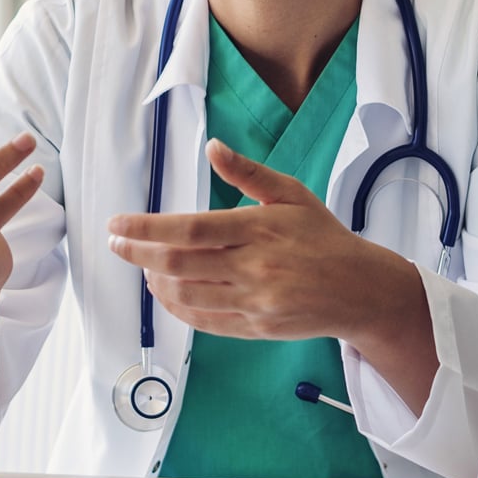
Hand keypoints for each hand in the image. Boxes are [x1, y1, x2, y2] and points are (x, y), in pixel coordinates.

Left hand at [105, 139, 413, 341]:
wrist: (361, 290)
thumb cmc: (323, 236)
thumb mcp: (291, 194)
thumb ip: (247, 172)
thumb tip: (213, 148)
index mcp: (259, 228)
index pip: (189, 228)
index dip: (146, 227)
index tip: (117, 223)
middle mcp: (253, 268)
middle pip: (178, 263)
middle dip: (137, 252)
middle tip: (115, 242)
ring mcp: (254, 302)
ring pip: (185, 294)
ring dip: (154, 279)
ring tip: (142, 263)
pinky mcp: (256, 328)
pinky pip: (203, 321)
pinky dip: (175, 307)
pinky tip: (163, 291)